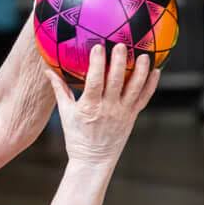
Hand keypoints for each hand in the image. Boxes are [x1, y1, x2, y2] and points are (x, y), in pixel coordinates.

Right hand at [46, 44, 157, 168]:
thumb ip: (59, 89)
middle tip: (121, 44)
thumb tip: (48, 70)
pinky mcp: (132, 116)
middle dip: (119, 61)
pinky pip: (144, 98)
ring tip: (143, 55)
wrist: (93, 160)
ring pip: (134, 88)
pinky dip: (151, 84)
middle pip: (116, 81)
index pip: (95, 81)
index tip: (98, 47)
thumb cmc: (77, 137)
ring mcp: (122, 112)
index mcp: (90, 107)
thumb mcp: (65, 113)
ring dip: (140, 70)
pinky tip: (156, 71)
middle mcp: (108, 108)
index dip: (97, 64)